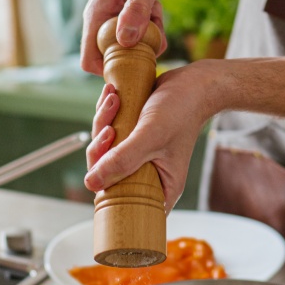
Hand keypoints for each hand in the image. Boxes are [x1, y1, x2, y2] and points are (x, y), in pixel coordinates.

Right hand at [80, 0, 171, 75]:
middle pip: (114, 57)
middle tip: (154, 28)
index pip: (90, 60)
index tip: (135, 64)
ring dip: (148, 36)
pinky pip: (138, 32)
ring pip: (130, 45)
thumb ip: (136, 11)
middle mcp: (100, 20)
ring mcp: (113, 17)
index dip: (109, 71)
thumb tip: (126, 42)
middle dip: (137, 51)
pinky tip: (156, 6)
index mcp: (97, 16)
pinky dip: (151, 25)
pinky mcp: (125, 14)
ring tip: (155, 10)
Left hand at [85, 62, 215, 211]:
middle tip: (109, 128)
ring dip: (103, 121)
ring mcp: (138, 156)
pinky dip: (106, 113)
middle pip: (107, 174)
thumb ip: (122, 160)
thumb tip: (92, 182)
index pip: (124, 202)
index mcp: (161, 187)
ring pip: (104, 150)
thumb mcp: (150, 136)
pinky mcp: (131, 138)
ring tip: (114, 101)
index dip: (106, 187)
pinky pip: (107, 132)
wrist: (192, 83)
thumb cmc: (181, 111)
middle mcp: (148, 174)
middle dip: (101, 146)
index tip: (105, 160)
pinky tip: (113, 95)